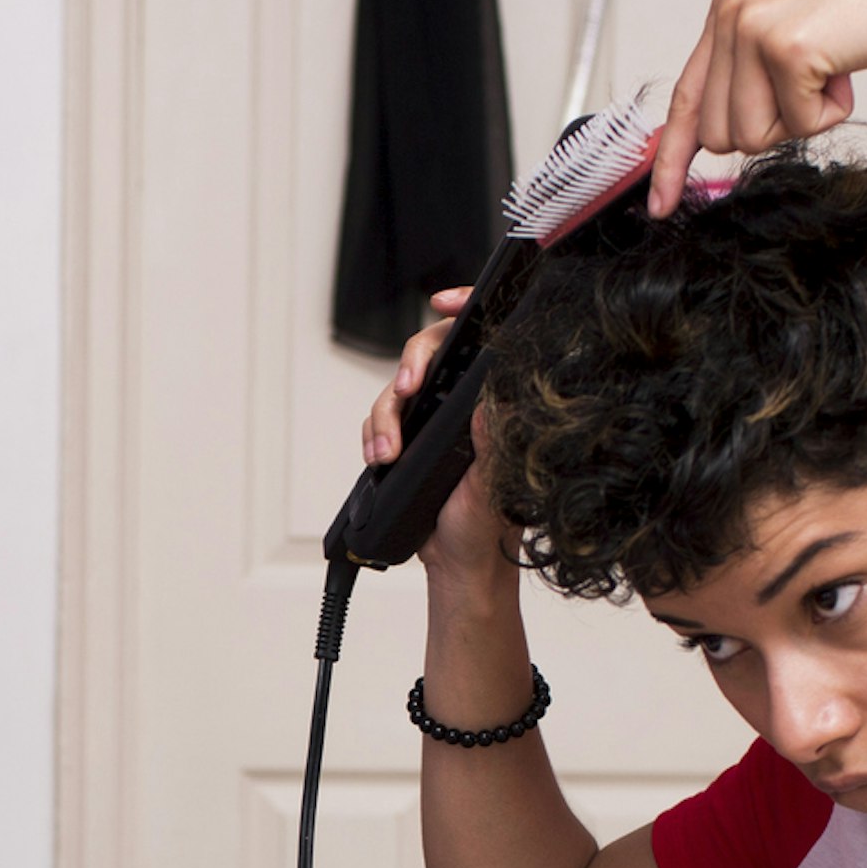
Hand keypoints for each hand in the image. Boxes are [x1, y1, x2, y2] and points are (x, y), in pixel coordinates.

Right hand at [364, 288, 514, 581]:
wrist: (459, 567)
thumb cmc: (488, 527)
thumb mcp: (493, 483)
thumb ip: (491, 439)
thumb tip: (489, 396)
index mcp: (491, 405)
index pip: (479, 343)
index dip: (464, 310)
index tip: (444, 300)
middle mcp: (461, 406)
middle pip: (428, 355)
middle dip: (410, 364)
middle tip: (406, 387)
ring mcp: (431, 422)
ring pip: (396, 391)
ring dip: (384, 416)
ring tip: (387, 451)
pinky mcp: (406, 441)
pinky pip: (378, 422)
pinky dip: (373, 436)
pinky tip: (380, 458)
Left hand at [645, 0, 866, 212]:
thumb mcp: (794, 35)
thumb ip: (749, 73)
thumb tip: (717, 135)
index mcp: (728, 7)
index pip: (683, 98)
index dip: (671, 156)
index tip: (660, 201)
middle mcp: (731, 12)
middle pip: (719, 133)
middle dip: (770, 127)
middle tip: (810, 85)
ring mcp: (754, 28)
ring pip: (752, 137)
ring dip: (801, 120)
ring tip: (829, 72)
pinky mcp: (786, 49)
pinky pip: (797, 127)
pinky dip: (830, 112)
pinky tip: (845, 70)